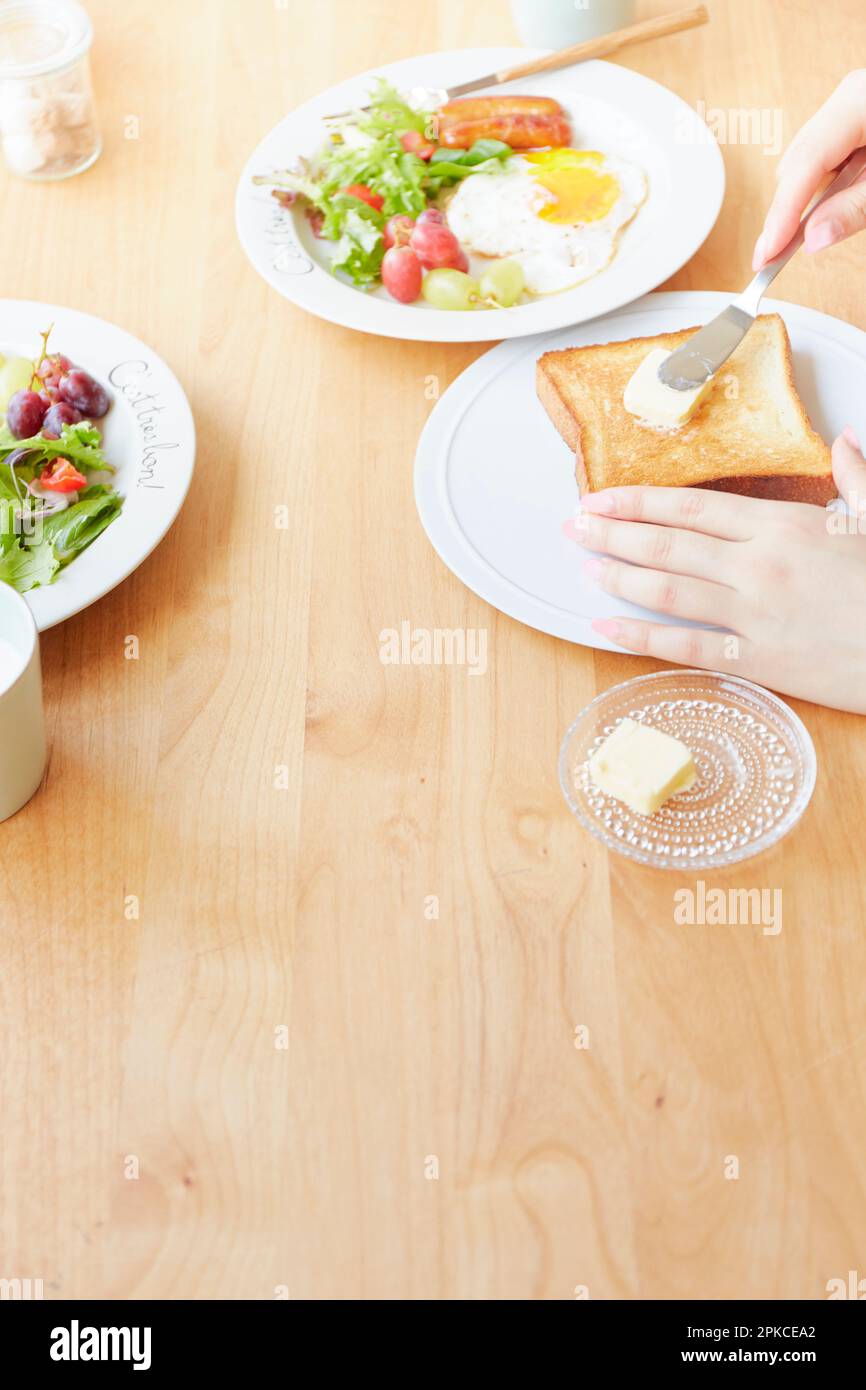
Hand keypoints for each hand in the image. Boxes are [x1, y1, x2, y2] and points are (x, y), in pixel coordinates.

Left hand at [564, 430, 865, 713]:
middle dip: (613, 532)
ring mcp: (755, 614)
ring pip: (668, 589)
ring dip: (618, 575)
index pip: (693, 505)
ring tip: (583, 566)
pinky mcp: (759, 661)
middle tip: (573, 527)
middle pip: (668, 542)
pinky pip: (687, 646)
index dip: (639, 500)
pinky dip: (640, 637)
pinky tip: (605, 629)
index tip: (600, 497)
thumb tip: (845, 439)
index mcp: (783, 526)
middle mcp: (759, 565)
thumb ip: (857, 478)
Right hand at [753, 70, 865, 268]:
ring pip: (811, 162)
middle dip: (792, 210)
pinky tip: (842, 202)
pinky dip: (831, 186)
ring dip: (813, 200)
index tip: (764, 255)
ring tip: (816, 228)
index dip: (780, 216)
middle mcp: (848, 98)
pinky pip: (830, 156)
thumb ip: (854, 211)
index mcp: (857, 103)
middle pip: (799, 163)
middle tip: (780, 256)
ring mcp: (852, 105)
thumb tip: (812, 240)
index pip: (804, 167)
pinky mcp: (858, 118)